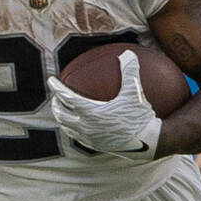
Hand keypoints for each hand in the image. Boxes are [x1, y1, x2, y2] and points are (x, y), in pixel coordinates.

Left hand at [47, 50, 163, 160]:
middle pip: (62, 115)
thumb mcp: (136, 92)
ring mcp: (90, 139)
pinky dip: (72, 129)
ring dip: (62, 118)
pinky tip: (79, 126)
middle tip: (56, 96)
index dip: (57, 88)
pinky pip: (77, 137)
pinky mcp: (96, 147)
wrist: (148, 143)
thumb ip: (130, 71)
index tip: (51, 80)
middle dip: (56, 104)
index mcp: (91, 112)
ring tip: (63, 111)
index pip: (66, 97)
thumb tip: (127, 53)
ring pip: (67, 128)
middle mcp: (86, 127)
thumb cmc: (141, 116)